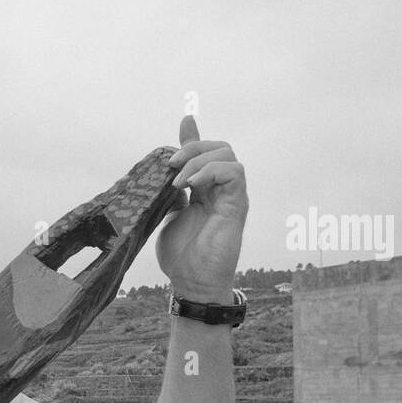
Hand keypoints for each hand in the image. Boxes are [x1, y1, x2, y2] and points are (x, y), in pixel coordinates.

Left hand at [156, 115, 247, 301]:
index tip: (185, 120)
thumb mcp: (167, 216)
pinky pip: (234, 172)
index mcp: (204, 191)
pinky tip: (192, 185)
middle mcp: (220, 190)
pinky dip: (211, 171)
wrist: (192, 282)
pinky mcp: (238, 204)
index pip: (204, 155)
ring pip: (227, 155)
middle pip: (218, 147)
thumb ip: (169, 193)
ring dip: (199, 160)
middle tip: (171, 164)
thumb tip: (163, 172)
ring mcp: (231, 196)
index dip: (194, 136)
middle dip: (193, 147)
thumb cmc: (181, 257)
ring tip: (178, 181)